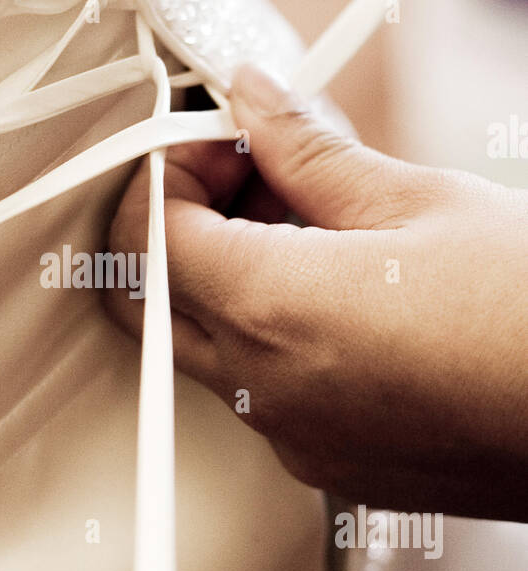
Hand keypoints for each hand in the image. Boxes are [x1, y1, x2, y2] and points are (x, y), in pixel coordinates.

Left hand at [107, 66, 527, 520]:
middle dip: (181, 224)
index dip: (168, 172)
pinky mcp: (335, 469)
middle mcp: (267, 392)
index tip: (222, 139)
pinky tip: (343, 292)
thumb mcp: (425, 203)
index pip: (146, 236)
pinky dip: (269, 333)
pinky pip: (261, 393)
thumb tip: (254, 102)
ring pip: (204, 347)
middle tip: (254, 173)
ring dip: (226, 277)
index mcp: (275, 312)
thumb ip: (311, 155)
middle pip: (152, 299)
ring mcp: (298, 441)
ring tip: (317, 224)